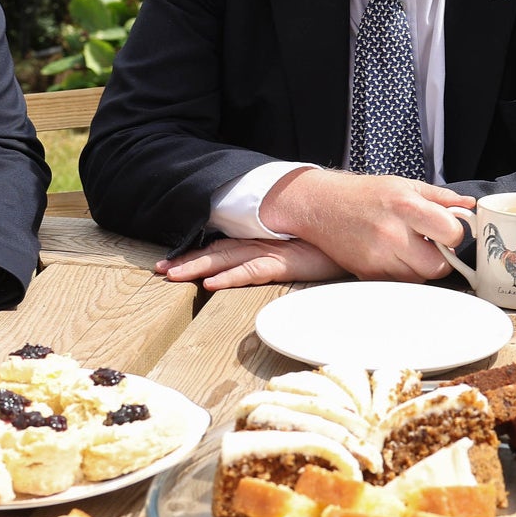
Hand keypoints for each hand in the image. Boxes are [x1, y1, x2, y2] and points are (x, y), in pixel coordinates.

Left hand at [157, 238, 348, 288]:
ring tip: (174, 276)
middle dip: (187, 262)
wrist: (355, 232)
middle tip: (160, 271)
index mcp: (261, 239)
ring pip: (227, 259)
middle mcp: (261, 241)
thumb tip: (261, 258)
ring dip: (198, 268)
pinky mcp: (285, 262)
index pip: (222, 247)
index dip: (195, 255)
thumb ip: (279, 252)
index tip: (169, 265)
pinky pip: (253, 270)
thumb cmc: (328, 242)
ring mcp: (272, 250)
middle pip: (217, 252)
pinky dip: (231, 277)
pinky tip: (212, 284)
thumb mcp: (299, 248)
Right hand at [260, 169, 476, 280]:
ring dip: (422, 267)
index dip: (455, 233)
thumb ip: (440, 197)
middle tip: (432, 245)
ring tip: (411, 248)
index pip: (451, 233)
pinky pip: (399, 283)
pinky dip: (404, 273)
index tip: (447, 229)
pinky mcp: (368, 274)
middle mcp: (392, 235)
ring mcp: (379, 258)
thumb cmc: (366, 193)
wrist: (322, 205)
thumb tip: (468, 206)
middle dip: (442, 258)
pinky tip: (396, 256)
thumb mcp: (404, 185)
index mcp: (406, 207)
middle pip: (438, 267)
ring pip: (420, 279)